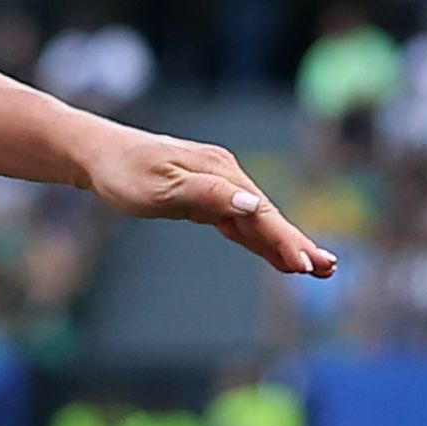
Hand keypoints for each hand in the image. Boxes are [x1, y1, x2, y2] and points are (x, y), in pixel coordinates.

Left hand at [79, 128, 336, 277]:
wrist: (97, 155)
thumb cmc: (124, 171)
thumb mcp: (162, 186)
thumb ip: (208, 195)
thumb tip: (253, 203)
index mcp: (220, 172)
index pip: (261, 212)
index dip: (286, 240)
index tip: (307, 264)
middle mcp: (225, 176)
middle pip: (267, 216)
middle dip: (297, 244)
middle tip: (329, 270)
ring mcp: (217, 186)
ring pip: (256, 221)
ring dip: (284, 244)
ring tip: (315, 269)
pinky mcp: (205, 197)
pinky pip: (238, 223)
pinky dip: (257, 240)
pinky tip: (275, 256)